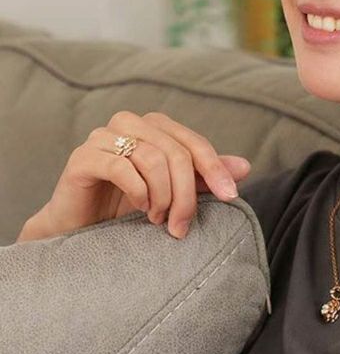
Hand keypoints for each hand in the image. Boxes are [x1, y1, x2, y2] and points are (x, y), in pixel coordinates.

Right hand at [20, 110, 251, 241]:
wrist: (80, 230)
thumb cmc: (126, 208)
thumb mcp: (173, 192)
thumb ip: (204, 177)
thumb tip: (245, 166)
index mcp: (154, 126)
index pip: (194, 143)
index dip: (215, 169)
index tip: (230, 197)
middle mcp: (129, 123)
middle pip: (176, 152)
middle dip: (186, 193)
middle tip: (182, 225)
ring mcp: (102, 137)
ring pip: (151, 158)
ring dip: (162, 196)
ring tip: (157, 219)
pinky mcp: (82, 157)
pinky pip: (120, 167)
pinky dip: (138, 191)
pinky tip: (140, 208)